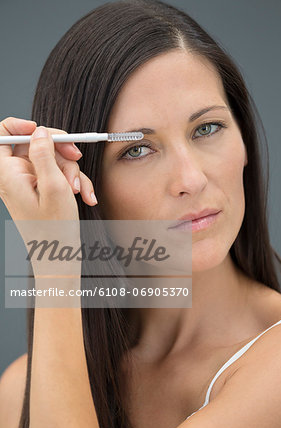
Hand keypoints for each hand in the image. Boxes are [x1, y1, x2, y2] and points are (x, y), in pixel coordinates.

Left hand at [0, 117, 92, 272]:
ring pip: (52, 160)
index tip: (44, 132)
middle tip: (76, 157)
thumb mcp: (54, 186)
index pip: (2, 135)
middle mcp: (15, 176)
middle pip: (36, 145)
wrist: (59, 258)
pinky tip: (84, 196)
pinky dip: (72, 183)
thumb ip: (44, 154)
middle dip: (60, 152)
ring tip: (80, 191)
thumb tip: (40, 132)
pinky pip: (57, 175)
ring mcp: (29, 184)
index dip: (22, 127)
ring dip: (71, 172)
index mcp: (8, 174)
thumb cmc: (55, 229)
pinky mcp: (41, 191)